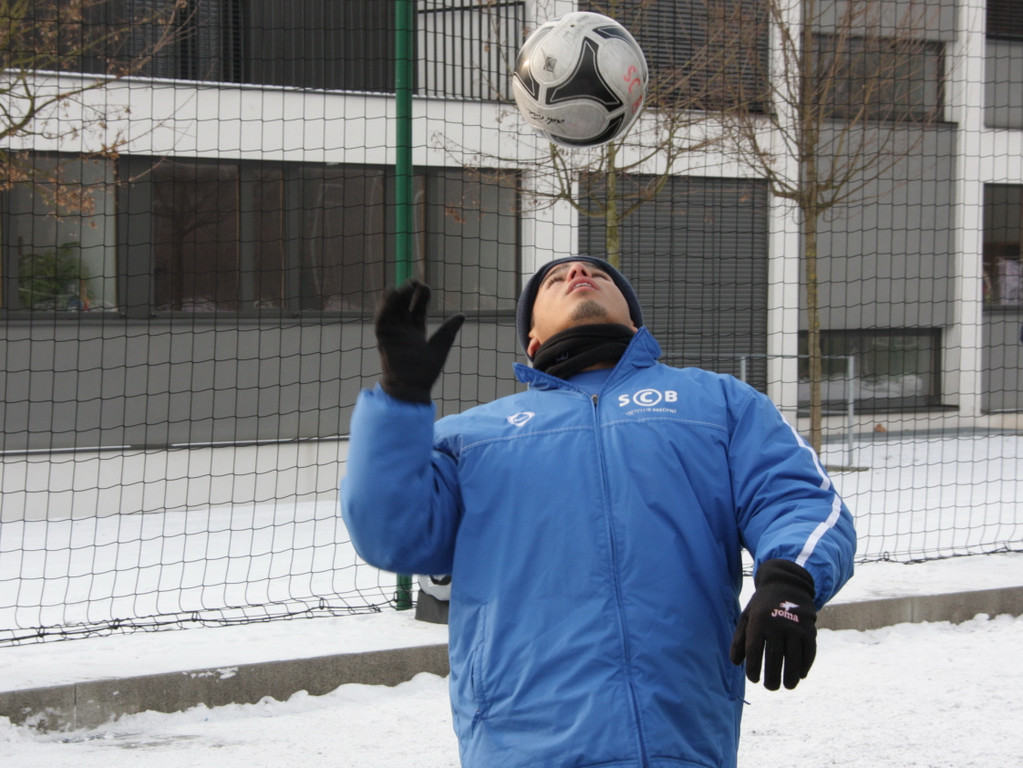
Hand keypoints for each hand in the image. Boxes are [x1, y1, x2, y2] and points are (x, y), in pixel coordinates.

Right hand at [375, 280, 464, 403]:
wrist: (412, 387)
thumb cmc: (426, 371)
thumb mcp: (440, 346)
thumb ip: (449, 330)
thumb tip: (462, 315)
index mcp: (416, 332)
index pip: (417, 309)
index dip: (421, 297)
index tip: (425, 287)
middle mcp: (403, 330)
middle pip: (404, 305)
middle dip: (408, 292)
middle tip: (415, 281)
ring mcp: (392, 333)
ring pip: (392, 309)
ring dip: (397, 296)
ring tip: (406, 285)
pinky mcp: (383, 337)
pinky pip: (382, 318)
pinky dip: (385, 306)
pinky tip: (392, 294)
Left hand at [730, 559, 816, 690]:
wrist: (787, 586)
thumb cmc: (762, 607)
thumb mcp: (747, 617)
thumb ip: (740, 639)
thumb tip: (735, 663)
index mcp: (758, 621)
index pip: (754, 651)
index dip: (753, 668)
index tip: (754, 679)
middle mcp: (777, 624)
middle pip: (775, 657)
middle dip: (773, 676)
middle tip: (771, 687)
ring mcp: (795, 627)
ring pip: (793, 658)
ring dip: (791, 676)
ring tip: (787, 686)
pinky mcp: (810, 629)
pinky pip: (809, 652)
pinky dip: (805, 666)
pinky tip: (800, 675)